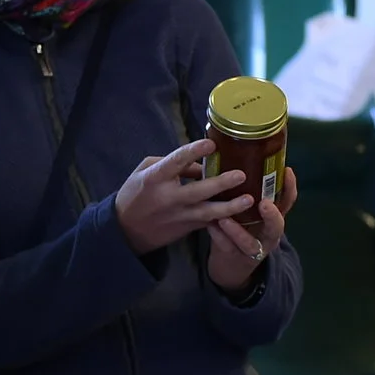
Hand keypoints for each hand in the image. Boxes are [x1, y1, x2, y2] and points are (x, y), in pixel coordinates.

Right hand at [115, 138, 250, 253]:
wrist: (126, 230)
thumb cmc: (136, 193)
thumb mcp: (147, 171)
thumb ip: (175, 164)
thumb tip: (202, 163)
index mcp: (155, 178)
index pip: (176, 162)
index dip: (193, 152)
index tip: (211, 144)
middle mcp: (168, 198)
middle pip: (197, 191)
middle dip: (220, 183)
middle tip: (241, 175)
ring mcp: (179, 216)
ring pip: (207, 212)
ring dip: (230, 206)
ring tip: (249, 199)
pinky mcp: (187, 228)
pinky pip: (209, 223)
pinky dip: (226, 219)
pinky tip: (244, 214)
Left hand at [206, 163, 300, 292]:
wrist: (231, 263)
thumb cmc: (241, 226)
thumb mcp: (250, 210)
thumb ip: (249, 191)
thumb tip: (239, 154)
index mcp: (273, 218)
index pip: (287, 201)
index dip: (290, 188)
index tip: (287, 170)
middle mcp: (268, 234)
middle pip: (277, 226)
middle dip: (272, 215)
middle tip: (263, 203)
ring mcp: (253, 249)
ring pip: (249, 243)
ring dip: (238, 230)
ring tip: (224, 218)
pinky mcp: (236, 258)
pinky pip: (227, 248)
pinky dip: (219, 237)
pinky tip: (210, 226)